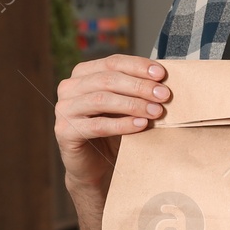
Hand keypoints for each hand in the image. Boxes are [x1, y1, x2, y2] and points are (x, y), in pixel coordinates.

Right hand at [55, 55, 170, 229]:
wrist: (96, 167)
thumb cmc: (114, 130)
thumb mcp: (126, 103)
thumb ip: (137, 87)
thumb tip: (166, 77)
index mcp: (83, 73)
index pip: (112, 62)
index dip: (138, 66)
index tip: (162, 74)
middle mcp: (69, 88)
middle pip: (108, 80)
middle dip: (139, 86)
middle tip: (164, 95)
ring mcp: (64, 109)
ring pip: (101, 99)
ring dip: (133, 104)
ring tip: (157, 111)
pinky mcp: (65, 132)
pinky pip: (97, 125)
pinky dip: (122, 124)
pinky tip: (141, 126)